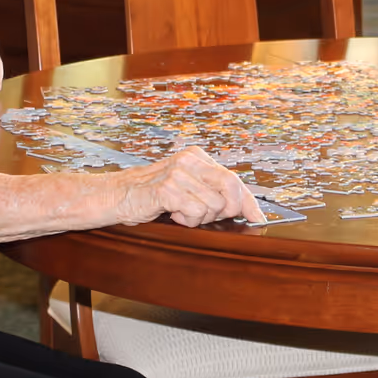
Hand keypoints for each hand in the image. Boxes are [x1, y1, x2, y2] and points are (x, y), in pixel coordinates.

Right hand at [115, 146, 265, 227]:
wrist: (119, 195)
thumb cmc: (154, 195)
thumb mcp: (187, 187)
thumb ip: (212, 191)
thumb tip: (247, 210)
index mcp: (197, 157)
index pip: (234, 178)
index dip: (249, 201)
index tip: (259, 218)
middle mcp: (190, 160)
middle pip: (231, 187)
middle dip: (228, 210)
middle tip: (209, 217)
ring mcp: (178, 173)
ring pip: (213, 205)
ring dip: (201, 218)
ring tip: (183, 213)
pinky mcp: (167, 189)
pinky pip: (196, 211)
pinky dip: (188, 220)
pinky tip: (174, 215)